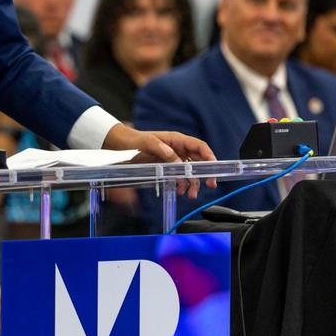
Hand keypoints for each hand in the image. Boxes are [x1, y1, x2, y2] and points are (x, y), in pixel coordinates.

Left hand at [102, 124, 216, 198]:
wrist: (120, 145)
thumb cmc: (134, 140)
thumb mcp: (147, 143)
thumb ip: (161, 149)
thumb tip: (176, 159)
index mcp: (177, 140)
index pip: (199, 147)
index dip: (209, 156)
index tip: (214, 168)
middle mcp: (178, 149)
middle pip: (198, 161)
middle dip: (204, 173)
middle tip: (210, 185)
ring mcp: (173, 159)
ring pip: (189, 172)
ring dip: (192, 183)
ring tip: (190, 195)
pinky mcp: (167, 167)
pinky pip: (179, 177)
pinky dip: (181, 184)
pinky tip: (179, 191)